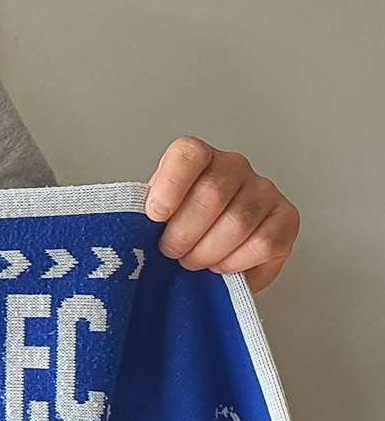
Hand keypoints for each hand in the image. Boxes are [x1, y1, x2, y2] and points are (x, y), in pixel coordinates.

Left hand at [145, 136, 298, 292]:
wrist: (210, 242)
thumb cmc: (178, 223)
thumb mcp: (156, 211)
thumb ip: (146, 210)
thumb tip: (133, 228)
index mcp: (198, 155)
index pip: (188, 155)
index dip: (170, 186)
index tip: (154, 216)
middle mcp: (234, 165)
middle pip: (212, 194)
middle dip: (185, 232)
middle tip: (171, 252)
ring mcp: (264, 190)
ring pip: (238, 222)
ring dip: (209, 251)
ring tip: (192, 262)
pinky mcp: (287, 218)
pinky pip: (264, 243)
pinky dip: (236, 262)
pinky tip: (220, 266)